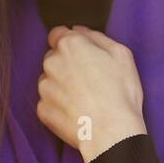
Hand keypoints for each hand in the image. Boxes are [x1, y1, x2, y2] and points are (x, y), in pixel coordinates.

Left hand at [36, 25, 146, 161]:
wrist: (111, 132)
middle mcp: (52, 62)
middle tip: (88, 79)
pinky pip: (48, 102)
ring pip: (49, 79)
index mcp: (70, 45)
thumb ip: (97, 37)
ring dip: (61, 84)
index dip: (69, 43)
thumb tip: (80, 30)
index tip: (80, 54)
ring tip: (83, 98)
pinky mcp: (42, 109)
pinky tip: (77, 111)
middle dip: (66, 64)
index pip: (57, 34)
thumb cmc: (121, 93)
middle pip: (54, 57)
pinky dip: (59, 105)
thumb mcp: (121, 55)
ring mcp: (45, 87)